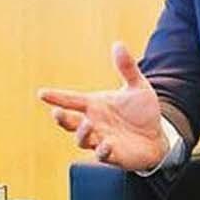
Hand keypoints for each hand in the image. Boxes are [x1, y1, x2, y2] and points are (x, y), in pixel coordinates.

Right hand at [38, 42, 168, 171]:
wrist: (157, 137)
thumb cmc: (143, 112)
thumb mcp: (138, 87)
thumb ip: (127, 68)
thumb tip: (118, 44)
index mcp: (94, 105)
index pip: (70, 100)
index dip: (56, 97)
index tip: (42, 93)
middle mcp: (93, 123)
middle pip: (69, 122)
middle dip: (61, 118)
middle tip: (58, 112)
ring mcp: (101, 140)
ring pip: (82, 139)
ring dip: (82, 133)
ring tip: (87, 124)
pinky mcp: (113, 155)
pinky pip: (102, 155)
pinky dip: (102, 151)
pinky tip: (106, 144)